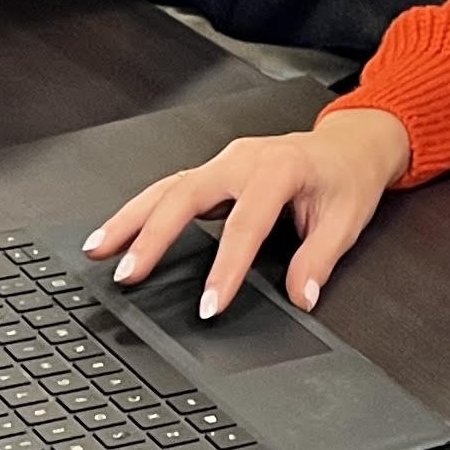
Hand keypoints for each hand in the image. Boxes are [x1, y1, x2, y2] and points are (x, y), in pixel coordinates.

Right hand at [89, 111, 415, 316]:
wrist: (350, 144)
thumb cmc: (346, 177)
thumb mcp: (346, 219)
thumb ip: (319, 259)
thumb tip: (300, 297)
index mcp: (280, 168)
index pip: (245, 223)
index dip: (226, 267)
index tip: (210, 304)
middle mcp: (243, 159)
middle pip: (186, 193)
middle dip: (153, 235)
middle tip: (127, 273)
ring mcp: (224, 162)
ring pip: (167, 187)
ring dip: (130, 219)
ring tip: (98, 250)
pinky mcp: (214, 171)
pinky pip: (171, 189)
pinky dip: (141, 212)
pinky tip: (118, 234)